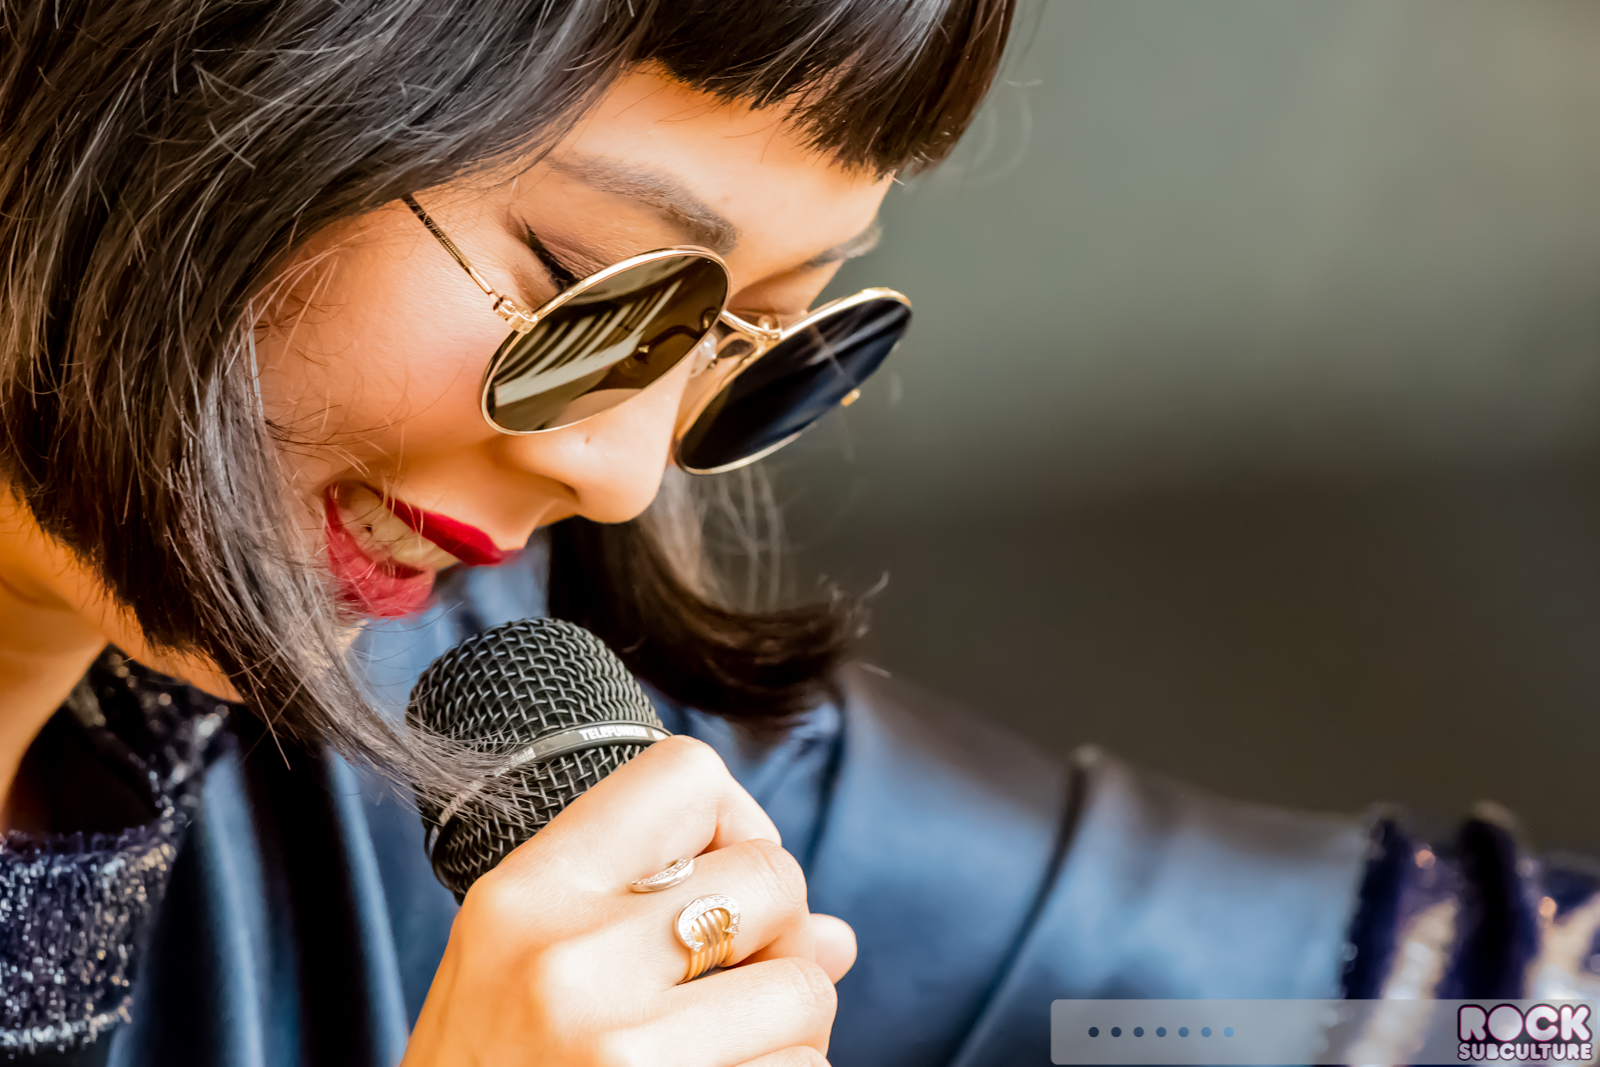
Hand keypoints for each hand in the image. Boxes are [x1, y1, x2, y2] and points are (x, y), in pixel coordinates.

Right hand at [401, 735, 857, 1066]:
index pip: (684, 774)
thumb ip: (652, 919)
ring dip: (787, 1027)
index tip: (720, 875)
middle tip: (720, 985)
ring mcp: (625, 1053)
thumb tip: (834, 936)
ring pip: (808, 986)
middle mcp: (569, 964)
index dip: (733, 820)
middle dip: (774, 932)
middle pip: (772, 875)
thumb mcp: (523, 974)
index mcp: (523, 898)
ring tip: (710, 1056)